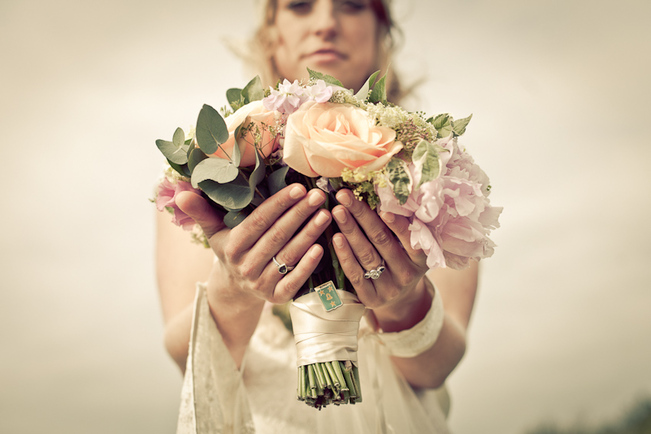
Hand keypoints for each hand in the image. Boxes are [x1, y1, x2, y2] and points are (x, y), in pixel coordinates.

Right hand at [177, 184, 331, 304]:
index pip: (258, 222)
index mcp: (232, 247)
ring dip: (309, 235)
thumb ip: (201, 211)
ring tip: (326, 215)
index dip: (279, 204)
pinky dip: (308, 266)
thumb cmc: (230, 249)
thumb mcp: (214, 231)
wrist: (235, 289)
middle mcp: (246, 266)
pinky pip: (294, 282)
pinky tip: (321, 248)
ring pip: (288, 256)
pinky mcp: (276, 298)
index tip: (299, 188)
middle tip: (319, 195)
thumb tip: (182, 192)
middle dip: (299, 214)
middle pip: (277, 236)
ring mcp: (261, 284)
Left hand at [331, 189, 429, 317]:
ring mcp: (389, 289)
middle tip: (345, 196)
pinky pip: (355, 275)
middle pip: (381, 241)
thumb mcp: (412, 246)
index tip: (384, 207)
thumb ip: (405, 225)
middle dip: (361, 216)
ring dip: (350, 231)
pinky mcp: (371, 299)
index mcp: (421, 258)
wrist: (401, 299)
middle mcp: (407, 274)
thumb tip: (385, 191)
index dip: (397, 224)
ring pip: (366, 256)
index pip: (409, 238)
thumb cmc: (403, 260)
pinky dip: (345, 255)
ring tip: (338, 211)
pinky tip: (336, 237)